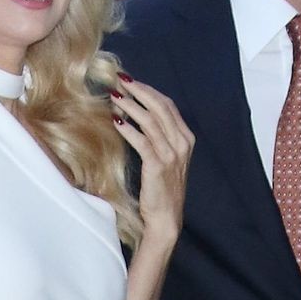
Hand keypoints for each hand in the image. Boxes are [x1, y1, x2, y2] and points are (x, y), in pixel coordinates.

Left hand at [109, 75, 192, 245]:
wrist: (167, 218)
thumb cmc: (162, 190)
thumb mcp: (166, 159)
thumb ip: (158, 137)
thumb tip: (134, 115)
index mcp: (186, 139)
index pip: (168, 105)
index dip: (149, 90)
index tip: (131, 81)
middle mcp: (182, 144)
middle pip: (160, 107)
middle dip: (139, 91)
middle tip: (120, 80)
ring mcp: (172, 155)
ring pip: (151, 121)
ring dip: (130, 106)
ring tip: (114, 96)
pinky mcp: (158, 166)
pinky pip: (142, 141)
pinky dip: (128, 128)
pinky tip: (116, 121)